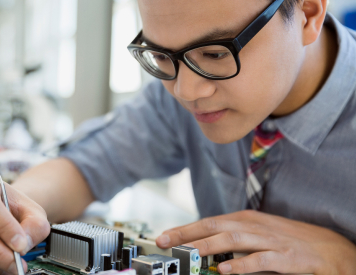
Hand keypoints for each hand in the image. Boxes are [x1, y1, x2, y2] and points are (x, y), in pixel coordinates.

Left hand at [156, 210, 355, 274]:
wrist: (330, 248)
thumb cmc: (289, 241)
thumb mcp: (258, 235)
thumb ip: (233, 238)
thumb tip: (203, 245)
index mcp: (245, 220)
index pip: (209, 221)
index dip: (185, 229)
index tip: (163, 236)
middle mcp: (254, 226)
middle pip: (215, 227)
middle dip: (187, 234)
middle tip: (164, 242)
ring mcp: (270, 240)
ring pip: (233, 239)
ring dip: (207, 245)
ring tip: (187, 253)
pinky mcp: (286, 257)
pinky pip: (260, 260)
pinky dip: (241, 265)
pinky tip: (225, 270)